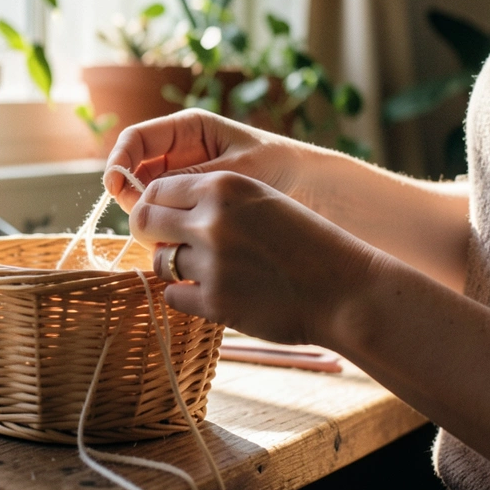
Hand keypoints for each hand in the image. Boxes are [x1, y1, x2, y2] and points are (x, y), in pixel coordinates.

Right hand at [105, 109, 301, 212]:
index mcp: (188, 128)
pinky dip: (161, 223)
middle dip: (130, 191)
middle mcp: (178, 150)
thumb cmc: (276, 165)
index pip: (137, 138)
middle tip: (140, 216)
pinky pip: (163, 209)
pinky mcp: (189, 199)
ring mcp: (181, 175)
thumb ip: (193, 179)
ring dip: (144, 210)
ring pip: (144, 193)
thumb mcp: (236, 171)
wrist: (305, 184)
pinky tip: (172, 236)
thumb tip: (150, 195)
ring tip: (161, 230)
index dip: (119, 159)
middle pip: (134, 168)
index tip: (114, 185)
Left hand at [129, 171, 384, 345]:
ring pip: (160, 261)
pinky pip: (174, 295)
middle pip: (145, 221)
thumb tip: (161, 211)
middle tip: (166, 244)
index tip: (161, 218)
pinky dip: (187, 296)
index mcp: (225, 186)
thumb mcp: (263, 202)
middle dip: (151, 233)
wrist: (344, 290)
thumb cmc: (306, 244)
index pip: (157, 189)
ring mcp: (212, 264)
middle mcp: (213, 221)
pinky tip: (214, 292)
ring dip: (174, 267)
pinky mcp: (215, 303)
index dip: (154, 205)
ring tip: (207, 270)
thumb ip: (216, 201)